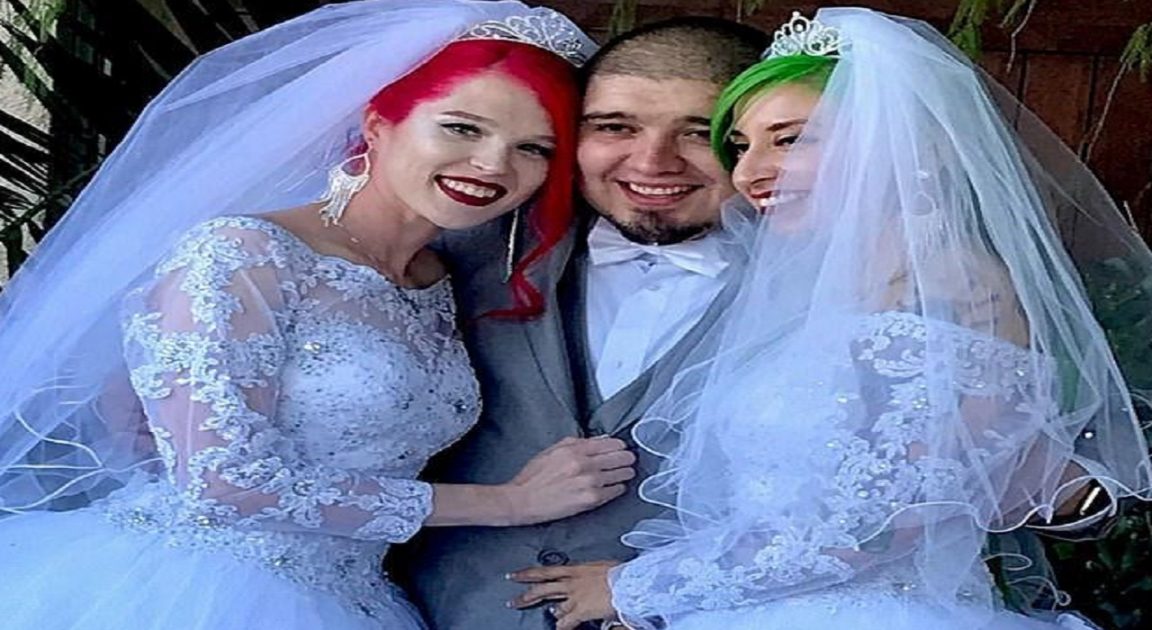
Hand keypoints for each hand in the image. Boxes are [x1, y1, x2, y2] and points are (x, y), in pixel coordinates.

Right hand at [503, 437, 635, 524]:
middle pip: (622, 457)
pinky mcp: (591, 499)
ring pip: (623, 474)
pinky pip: (616, 491)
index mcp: (574, 449)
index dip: (620, 446)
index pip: (612, 443)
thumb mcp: (553, 450)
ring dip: (624, 473)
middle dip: (626, 459)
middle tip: (625, 461)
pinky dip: (617, 488)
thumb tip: (603, 439)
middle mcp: (585, 464)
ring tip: (621, 474)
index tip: (621, 449)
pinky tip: (612, 486)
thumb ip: (579, 442)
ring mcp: (590, 483)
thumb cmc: (534, 477)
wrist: (523, 501)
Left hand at [509, 561, 620, 629]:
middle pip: (542, 586)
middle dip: (525, 594)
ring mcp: (574, 596)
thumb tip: (591, 579)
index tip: (516, 575)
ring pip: (551, 603)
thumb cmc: (621, 573)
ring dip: (543, 608)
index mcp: (577, 569)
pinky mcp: (580, 610)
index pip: (548, 571)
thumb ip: (592, 574)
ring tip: (532, 609)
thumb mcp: (603, 567)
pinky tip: (557, 628)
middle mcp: (571, 582)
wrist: (629, 582)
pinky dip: (561, 626)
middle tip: (512, 600)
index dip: (530, 573)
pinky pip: (566, 622)